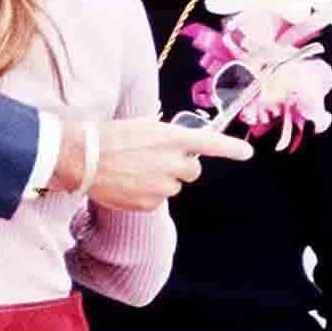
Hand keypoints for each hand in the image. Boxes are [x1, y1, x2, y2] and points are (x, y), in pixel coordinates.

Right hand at [76, 118, 251, 210]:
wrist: (84, 158)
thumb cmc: (111, 137)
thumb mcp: (145, 127)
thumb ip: (169, 140)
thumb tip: (181, 152)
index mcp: (172, 138)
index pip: (211, 143)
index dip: (231, 149)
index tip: (247, 153)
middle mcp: (172, 162)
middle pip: (193, 171)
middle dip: (180, 167)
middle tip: (157, 160)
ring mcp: (162, 185)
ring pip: (173, 186)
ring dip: (161, 180)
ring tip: (134, 170)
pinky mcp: (150, 203)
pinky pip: (157, 200)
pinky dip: (146, 194)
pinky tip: (128, 183)